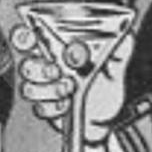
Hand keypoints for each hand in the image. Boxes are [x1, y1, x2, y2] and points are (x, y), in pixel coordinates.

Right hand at [11, 18, 134, 151]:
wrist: (107, 118)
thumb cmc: (105, 88)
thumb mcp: (115, 65)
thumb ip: (118, 48)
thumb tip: (126, 33)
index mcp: (57, 50)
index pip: (31, 38)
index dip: (26, 37)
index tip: (33, 39)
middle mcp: (46, 69)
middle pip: (27, 65)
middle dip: (40, 68)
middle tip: (57, 70)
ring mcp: (45, 90)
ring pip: (29, 87)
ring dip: (48, 89)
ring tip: (67, 88)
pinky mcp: (48, 109)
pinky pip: (39, 109)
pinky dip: (53, 107)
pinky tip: (66, 104)